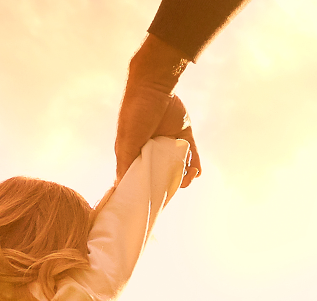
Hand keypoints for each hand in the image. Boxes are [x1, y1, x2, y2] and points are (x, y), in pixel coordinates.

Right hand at [115, 36, 189, 177]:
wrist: (155, 86)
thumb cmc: (135, 113)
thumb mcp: (127, 141)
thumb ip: (126, 163)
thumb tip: (120, 186)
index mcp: (136, 153)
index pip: (141, 177)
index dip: (148, 189)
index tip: (153, 198)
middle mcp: (152, 151)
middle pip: (163, 175)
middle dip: (169, 185)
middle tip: (175, 188)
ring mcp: (168, 144)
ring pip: (178, 167)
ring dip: (184, 176)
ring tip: (188, 177)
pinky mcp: (183, 136)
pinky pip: (192, 154)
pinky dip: (196, 165)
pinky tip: (196, 171)